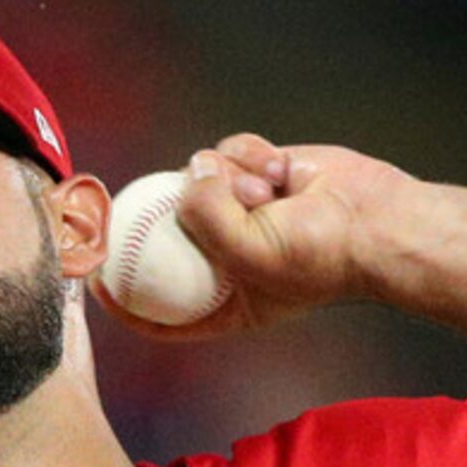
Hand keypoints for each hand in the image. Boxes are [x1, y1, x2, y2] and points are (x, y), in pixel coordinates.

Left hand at [92, 134, 413, 340]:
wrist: (374, 221)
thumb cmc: (320, 257)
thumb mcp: (247, 255)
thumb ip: (203, 218)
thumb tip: (187, 175)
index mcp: (223, 301)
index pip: (161, 313)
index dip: (124, 302)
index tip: (93, 282)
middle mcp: (224, 257)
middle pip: (166, 234)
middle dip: (163, 215)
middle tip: (136, 203)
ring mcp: (237, 212)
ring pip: (195, 180)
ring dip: (226, 178)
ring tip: (265, 193)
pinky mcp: (254, 173)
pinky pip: (226, 152)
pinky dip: (249, 156)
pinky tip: (279, 171)